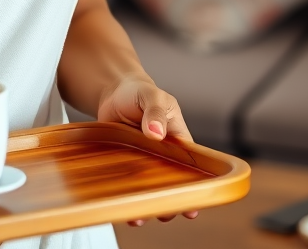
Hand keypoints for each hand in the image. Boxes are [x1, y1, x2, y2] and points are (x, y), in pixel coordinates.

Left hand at [98, 75, 199, 225]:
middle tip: (162, 215)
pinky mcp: (123, 162)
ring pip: (146, 188)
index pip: (190, 170)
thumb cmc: (140, 92)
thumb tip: (156, 132)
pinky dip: (123, 194)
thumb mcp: (152, 96)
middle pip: (168, 185)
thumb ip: (156, 112)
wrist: (114, 91)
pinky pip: (126, 182)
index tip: (192, 208)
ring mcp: (142, 161)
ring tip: (138, 217)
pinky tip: (118, 203)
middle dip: (167, 204)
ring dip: (143, 203)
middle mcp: (162, 156)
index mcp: (178, 142)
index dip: (193, 191)